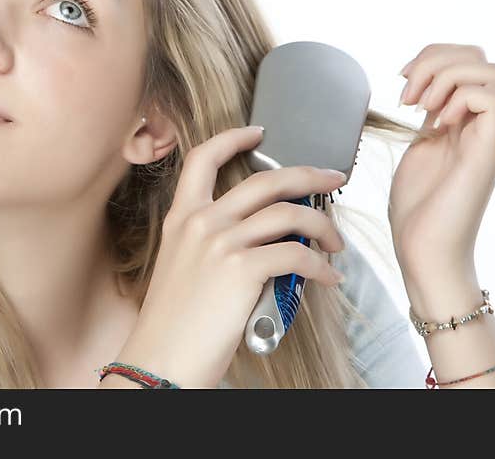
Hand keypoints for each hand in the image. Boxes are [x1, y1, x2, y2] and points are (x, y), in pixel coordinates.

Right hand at [113, 125, 347, 388]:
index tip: (258, 133)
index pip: (203, 158)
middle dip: (308, 174)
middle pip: (265, 179)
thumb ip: (214, 243)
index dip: (233, 138)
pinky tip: (327, 277)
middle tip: (331, 177)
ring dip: (323, 225)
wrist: (159, 361)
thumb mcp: (182, 268)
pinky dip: (321, 265)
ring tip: (335, 243)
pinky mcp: (241, 269)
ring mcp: (221, 243)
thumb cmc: (173, 325)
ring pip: (289, 213)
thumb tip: (264, 239)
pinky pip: (297, 254)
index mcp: (182, 218)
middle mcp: (200, 222)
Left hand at [390, 43, 494, 293]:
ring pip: (492, 70)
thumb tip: (420, 87)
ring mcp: (492, 135)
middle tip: (408, 95)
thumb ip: (428, 115)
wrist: (423, 248)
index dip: (431, 58)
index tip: (402, 83)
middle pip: (479, 57)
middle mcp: (487, 123)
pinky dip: (459, 98)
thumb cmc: (418, 207)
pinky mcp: (490, 150)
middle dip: (435, 60)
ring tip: (420, 107)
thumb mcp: (418, 146)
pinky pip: (492, 99)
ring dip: (445, 77)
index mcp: (469, 119)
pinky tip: (437, 124)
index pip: (466, 60)